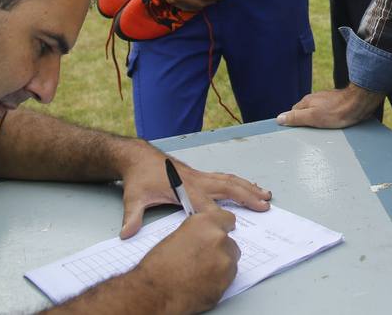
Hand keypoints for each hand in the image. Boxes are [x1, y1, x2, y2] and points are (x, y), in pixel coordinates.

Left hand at [116, 144, 270, 239]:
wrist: (138, 157)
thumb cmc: (138, 178)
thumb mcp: (132, 198)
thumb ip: (131, 217)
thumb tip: (126, 234)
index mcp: (182, 187)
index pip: (203, 203)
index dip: (217, 214)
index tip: (231, 225)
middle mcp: (196, 179)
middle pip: (226, 187)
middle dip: (246, 196)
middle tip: (263, 205)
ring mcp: (200, 176)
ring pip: (230, 180)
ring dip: (248, 188)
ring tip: (265, 196)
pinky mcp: (201, 175)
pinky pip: (225, 178)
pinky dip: (240, 183)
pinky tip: (250, 187)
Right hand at [133, 204, 238, 313]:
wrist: (155, 294)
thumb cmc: (158, 267)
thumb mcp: (176, 237)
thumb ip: (197, 234)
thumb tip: (204, 238)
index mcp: (205, 223)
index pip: (226, 218)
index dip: (223, 226)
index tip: (223, 230)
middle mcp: (218, 239)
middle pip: (229, 242)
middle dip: (219, 249)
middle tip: (203, 258)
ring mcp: (225, 262)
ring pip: (230, 261)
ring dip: (219, 265)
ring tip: (198, 273)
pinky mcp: (227, 282)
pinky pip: (228, 278)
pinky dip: (218, 280)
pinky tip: (201, 283)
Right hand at [277, 85, 382, 128]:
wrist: (359, 104)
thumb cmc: (338, 111)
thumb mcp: (313, 117)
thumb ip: (296, 117)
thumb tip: (279, 118)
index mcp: (307, 101)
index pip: (293, 112)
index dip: (293, 122)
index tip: (294, 132)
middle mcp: (316, 99)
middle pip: (305, 112)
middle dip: (306, 122)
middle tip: (308, 134)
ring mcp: (327, 101)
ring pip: (317, 113)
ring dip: (317, 122)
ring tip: (321, 132)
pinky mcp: (337, 104)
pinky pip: (328, 114)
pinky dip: (328, 120)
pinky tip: (332, 126)